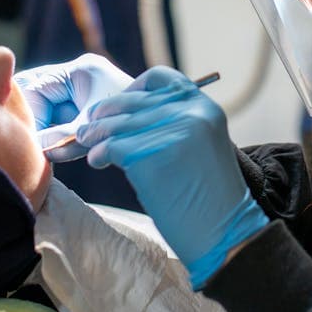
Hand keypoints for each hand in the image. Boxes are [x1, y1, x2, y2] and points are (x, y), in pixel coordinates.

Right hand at [12, 54, 133, 159]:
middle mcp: (77, 75)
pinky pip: (58, 119)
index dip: (27, 113)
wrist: (168, 125)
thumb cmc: (135, 120)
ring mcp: (80, 90)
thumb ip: (63, 136)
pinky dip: (54, 136)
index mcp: (80, 70)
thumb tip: (35, 147)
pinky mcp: (84, 107)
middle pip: (35, 93)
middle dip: (31, 119)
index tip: (24, 138)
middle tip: (27, 144)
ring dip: (43, 130)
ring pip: (45, 109)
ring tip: (42, 150)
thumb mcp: (94, 128)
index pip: (35, 86)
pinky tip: (53, 151)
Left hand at [77, 67, 269, 288]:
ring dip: (96, 133)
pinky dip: (99, 153)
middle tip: (90, 124)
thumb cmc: (210, 198)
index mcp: (205, 108)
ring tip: (87, 143)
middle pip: (134, 101)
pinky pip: (113, 146)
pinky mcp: (151, 156)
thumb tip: (131, 117)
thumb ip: (177, 124)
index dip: (135, 88)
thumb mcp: (202, 146)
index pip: (162, 78)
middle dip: (107, 112)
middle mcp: (191, 113)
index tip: (120, 105)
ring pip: (119, 124)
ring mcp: (172, 132)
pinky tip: (98, 160)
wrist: (225, 232)